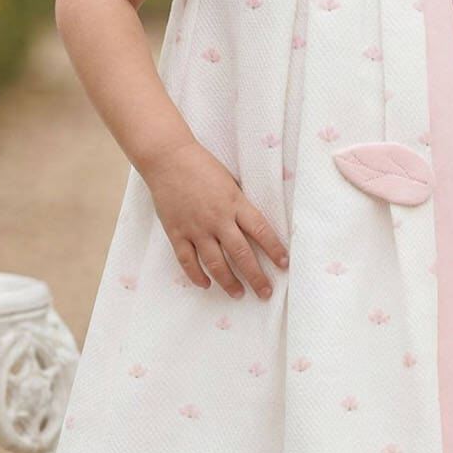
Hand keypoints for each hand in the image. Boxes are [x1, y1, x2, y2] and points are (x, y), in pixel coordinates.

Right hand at [146, 139, 288, 299]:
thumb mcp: (230, 182)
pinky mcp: (177, 232)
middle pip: (241, 254)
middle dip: (256, 276)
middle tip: (266, 292)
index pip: (261, 231)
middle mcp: (218, 219)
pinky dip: (197, 276)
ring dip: (229, 282)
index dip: (274, 249)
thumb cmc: (202, 166)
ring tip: (239, 294)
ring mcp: (196, 228)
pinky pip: (187, 261)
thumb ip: (240, 205)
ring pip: (216, 263)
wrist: (168, 158)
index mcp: (235, 203)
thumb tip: (254, 228)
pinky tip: (206, 285)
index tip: (284, 264)